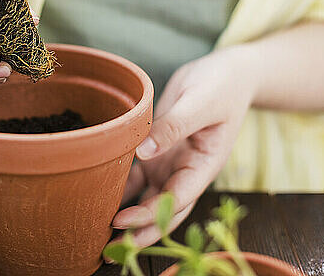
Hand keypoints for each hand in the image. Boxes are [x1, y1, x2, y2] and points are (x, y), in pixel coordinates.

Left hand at [111, 46, 257, 245]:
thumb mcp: (201, 102)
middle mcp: (186, 172)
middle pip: (162, 211)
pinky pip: (136, 176)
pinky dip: (119, 188)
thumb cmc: (221, 86)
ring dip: (126, 215)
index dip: (151, 215)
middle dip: (138, 232)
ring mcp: (170, 165)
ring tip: (97, 230)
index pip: (178, 199)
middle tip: (107, 249)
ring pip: (147, 199)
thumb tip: (145, 151)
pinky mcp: (156, 153)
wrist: (226, 74)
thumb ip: (174, 126)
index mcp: (204, 165)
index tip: (121, 221)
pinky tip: (96, 196)